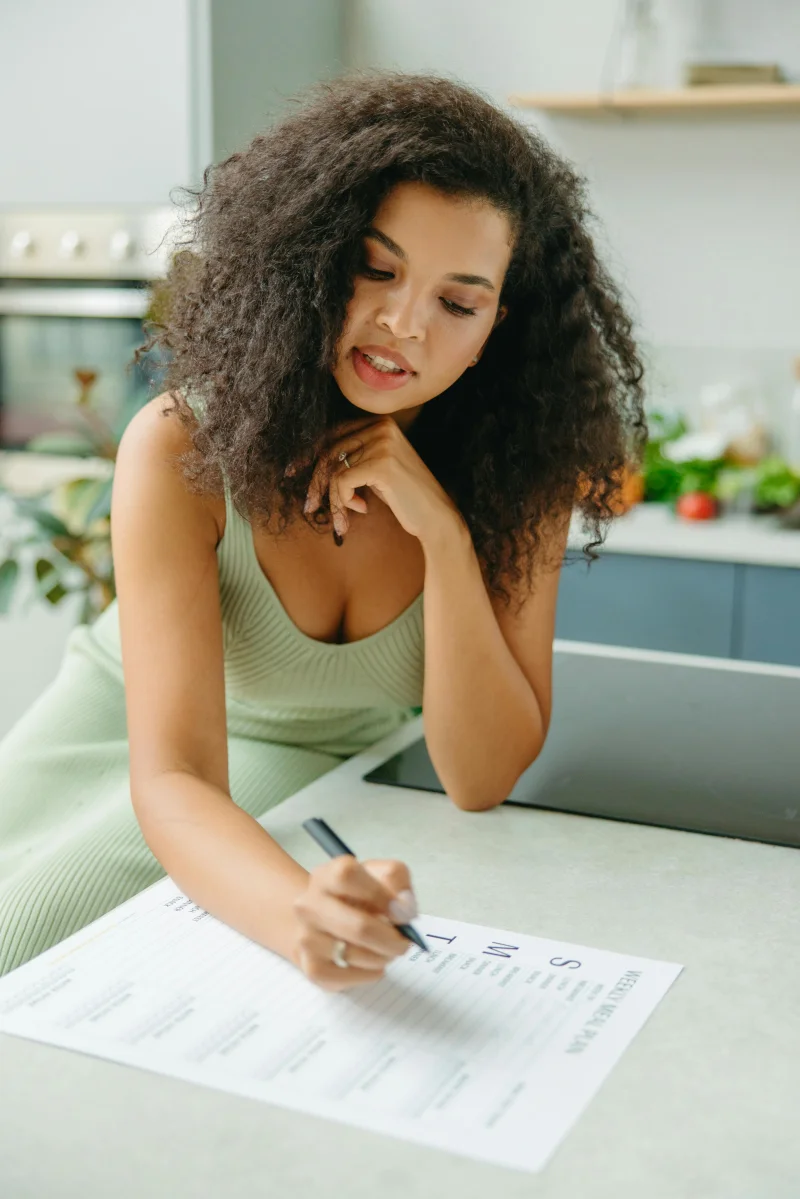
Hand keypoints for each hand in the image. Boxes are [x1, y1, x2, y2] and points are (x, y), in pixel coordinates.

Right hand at [292, 856, 417, 990]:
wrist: (320, 922)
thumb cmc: (356, 897)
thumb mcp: (378, 875)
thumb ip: (397, 880)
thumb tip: (403, 909)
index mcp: (326, 876)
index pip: (347, 876)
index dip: (380, 894)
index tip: (400, 910)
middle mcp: (308, 905)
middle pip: (358, 926)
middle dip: (390, 939)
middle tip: (403, 943)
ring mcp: (306, 937)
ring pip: (354, 955)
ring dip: (381, 957)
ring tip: (386, 951)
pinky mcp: (310, 967)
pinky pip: (346, 978)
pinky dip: (368, 975)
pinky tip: (373, 965)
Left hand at [302, 416, 461, 544]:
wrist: (436, 517)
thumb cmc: (405, 497)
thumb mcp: (376, 470)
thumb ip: (353, 458)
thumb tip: (313, 462)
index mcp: (381, 423)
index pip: (333, 434)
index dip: (309, 454)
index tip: (292, 473)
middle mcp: (381, 427)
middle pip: (329, 451)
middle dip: (315, 483)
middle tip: (310, 508)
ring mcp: (382, 443)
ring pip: (333, 471)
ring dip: (334, 500)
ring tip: (343, 519)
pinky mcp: (381, 465)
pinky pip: (341, 483)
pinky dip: (344, 502)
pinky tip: (362, 509)